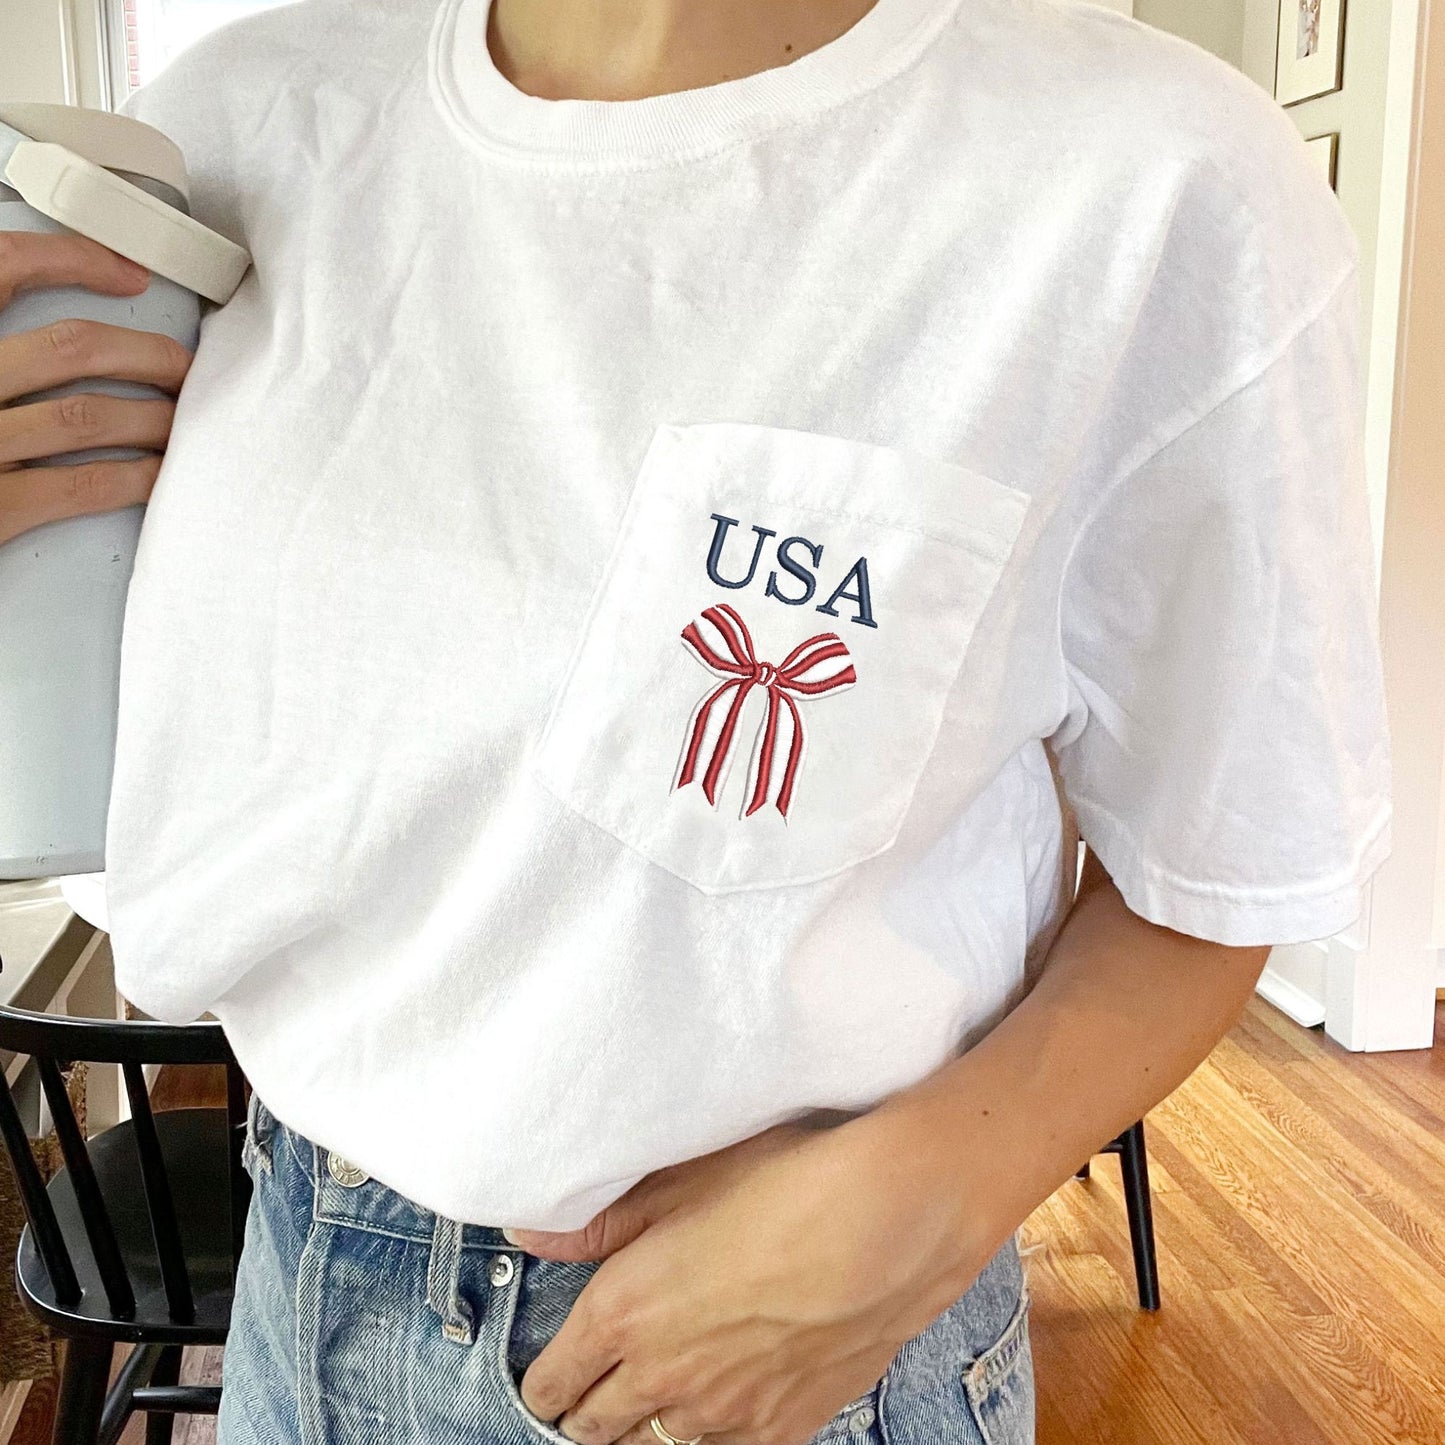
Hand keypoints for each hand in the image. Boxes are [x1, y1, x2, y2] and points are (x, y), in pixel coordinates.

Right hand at [0, 229, 191, 546]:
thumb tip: (60, 337)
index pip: (2, 268)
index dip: (74, 261)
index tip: (127, 274)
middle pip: (71, 348)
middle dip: (146, 354)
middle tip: (182, 365)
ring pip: (89, 416)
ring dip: (152, 416)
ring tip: (183, 418)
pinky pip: (82, 485)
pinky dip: (134, 476)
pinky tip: (159, 471)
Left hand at [504, 1117, 985, 1444]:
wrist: (887, 1221)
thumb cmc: (782, 1182)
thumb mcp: (680, 1179)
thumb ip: (599, 1220)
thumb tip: (529, 1233)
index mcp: (623, 1314)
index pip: (552, 1381)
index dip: (543, 1380)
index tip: (547, 1374)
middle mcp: (664, 1377)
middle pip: (594, 1429)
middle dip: (582, 1412)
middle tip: (584, 1393)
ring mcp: (725, 1413)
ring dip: (639, 1432)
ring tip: (643, 1409)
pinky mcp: (783, 1427)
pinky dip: (703, 1439)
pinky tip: (712, 1415)